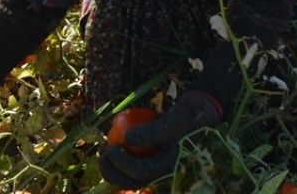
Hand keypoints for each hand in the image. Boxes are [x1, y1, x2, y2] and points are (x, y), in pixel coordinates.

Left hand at [98, 91, 220, 187]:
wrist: (194, 115)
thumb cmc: (185, 119)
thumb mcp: (171, 123)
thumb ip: (151, 132)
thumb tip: (126, 139)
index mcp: (167, 167)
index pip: (141, 172)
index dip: (123, 163)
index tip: (112, 147)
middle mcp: (160, 172)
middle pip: (132, 181)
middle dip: (112, 172)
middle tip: (101, 156)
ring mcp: (154, 166)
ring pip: (128, 176)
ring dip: (112, 168)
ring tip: (101, 152)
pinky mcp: (149, 159)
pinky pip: (130, 164)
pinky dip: (118, 158)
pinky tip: (110, 145)